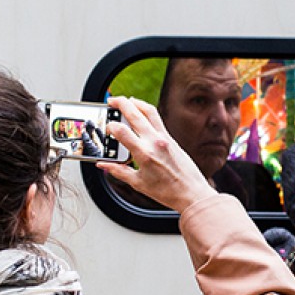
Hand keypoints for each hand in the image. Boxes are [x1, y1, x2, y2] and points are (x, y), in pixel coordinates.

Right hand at [99, 96, 218, 212]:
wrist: (191, 193)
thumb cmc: (168, 192)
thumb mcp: (138, 183)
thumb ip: (118, 171)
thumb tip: (104, 166)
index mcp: (144, 154)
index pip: (122, 131)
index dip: (110, 126)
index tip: (107, 129)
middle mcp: (155, 142)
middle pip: (135, 113)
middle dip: (120, 103)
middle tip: (111, 101)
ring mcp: (165, 138)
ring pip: (149, 111)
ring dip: (136, 102)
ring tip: (126, 100)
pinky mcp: (171, 139)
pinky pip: (157, 119)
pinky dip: (147, 112)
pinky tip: (141, 113)